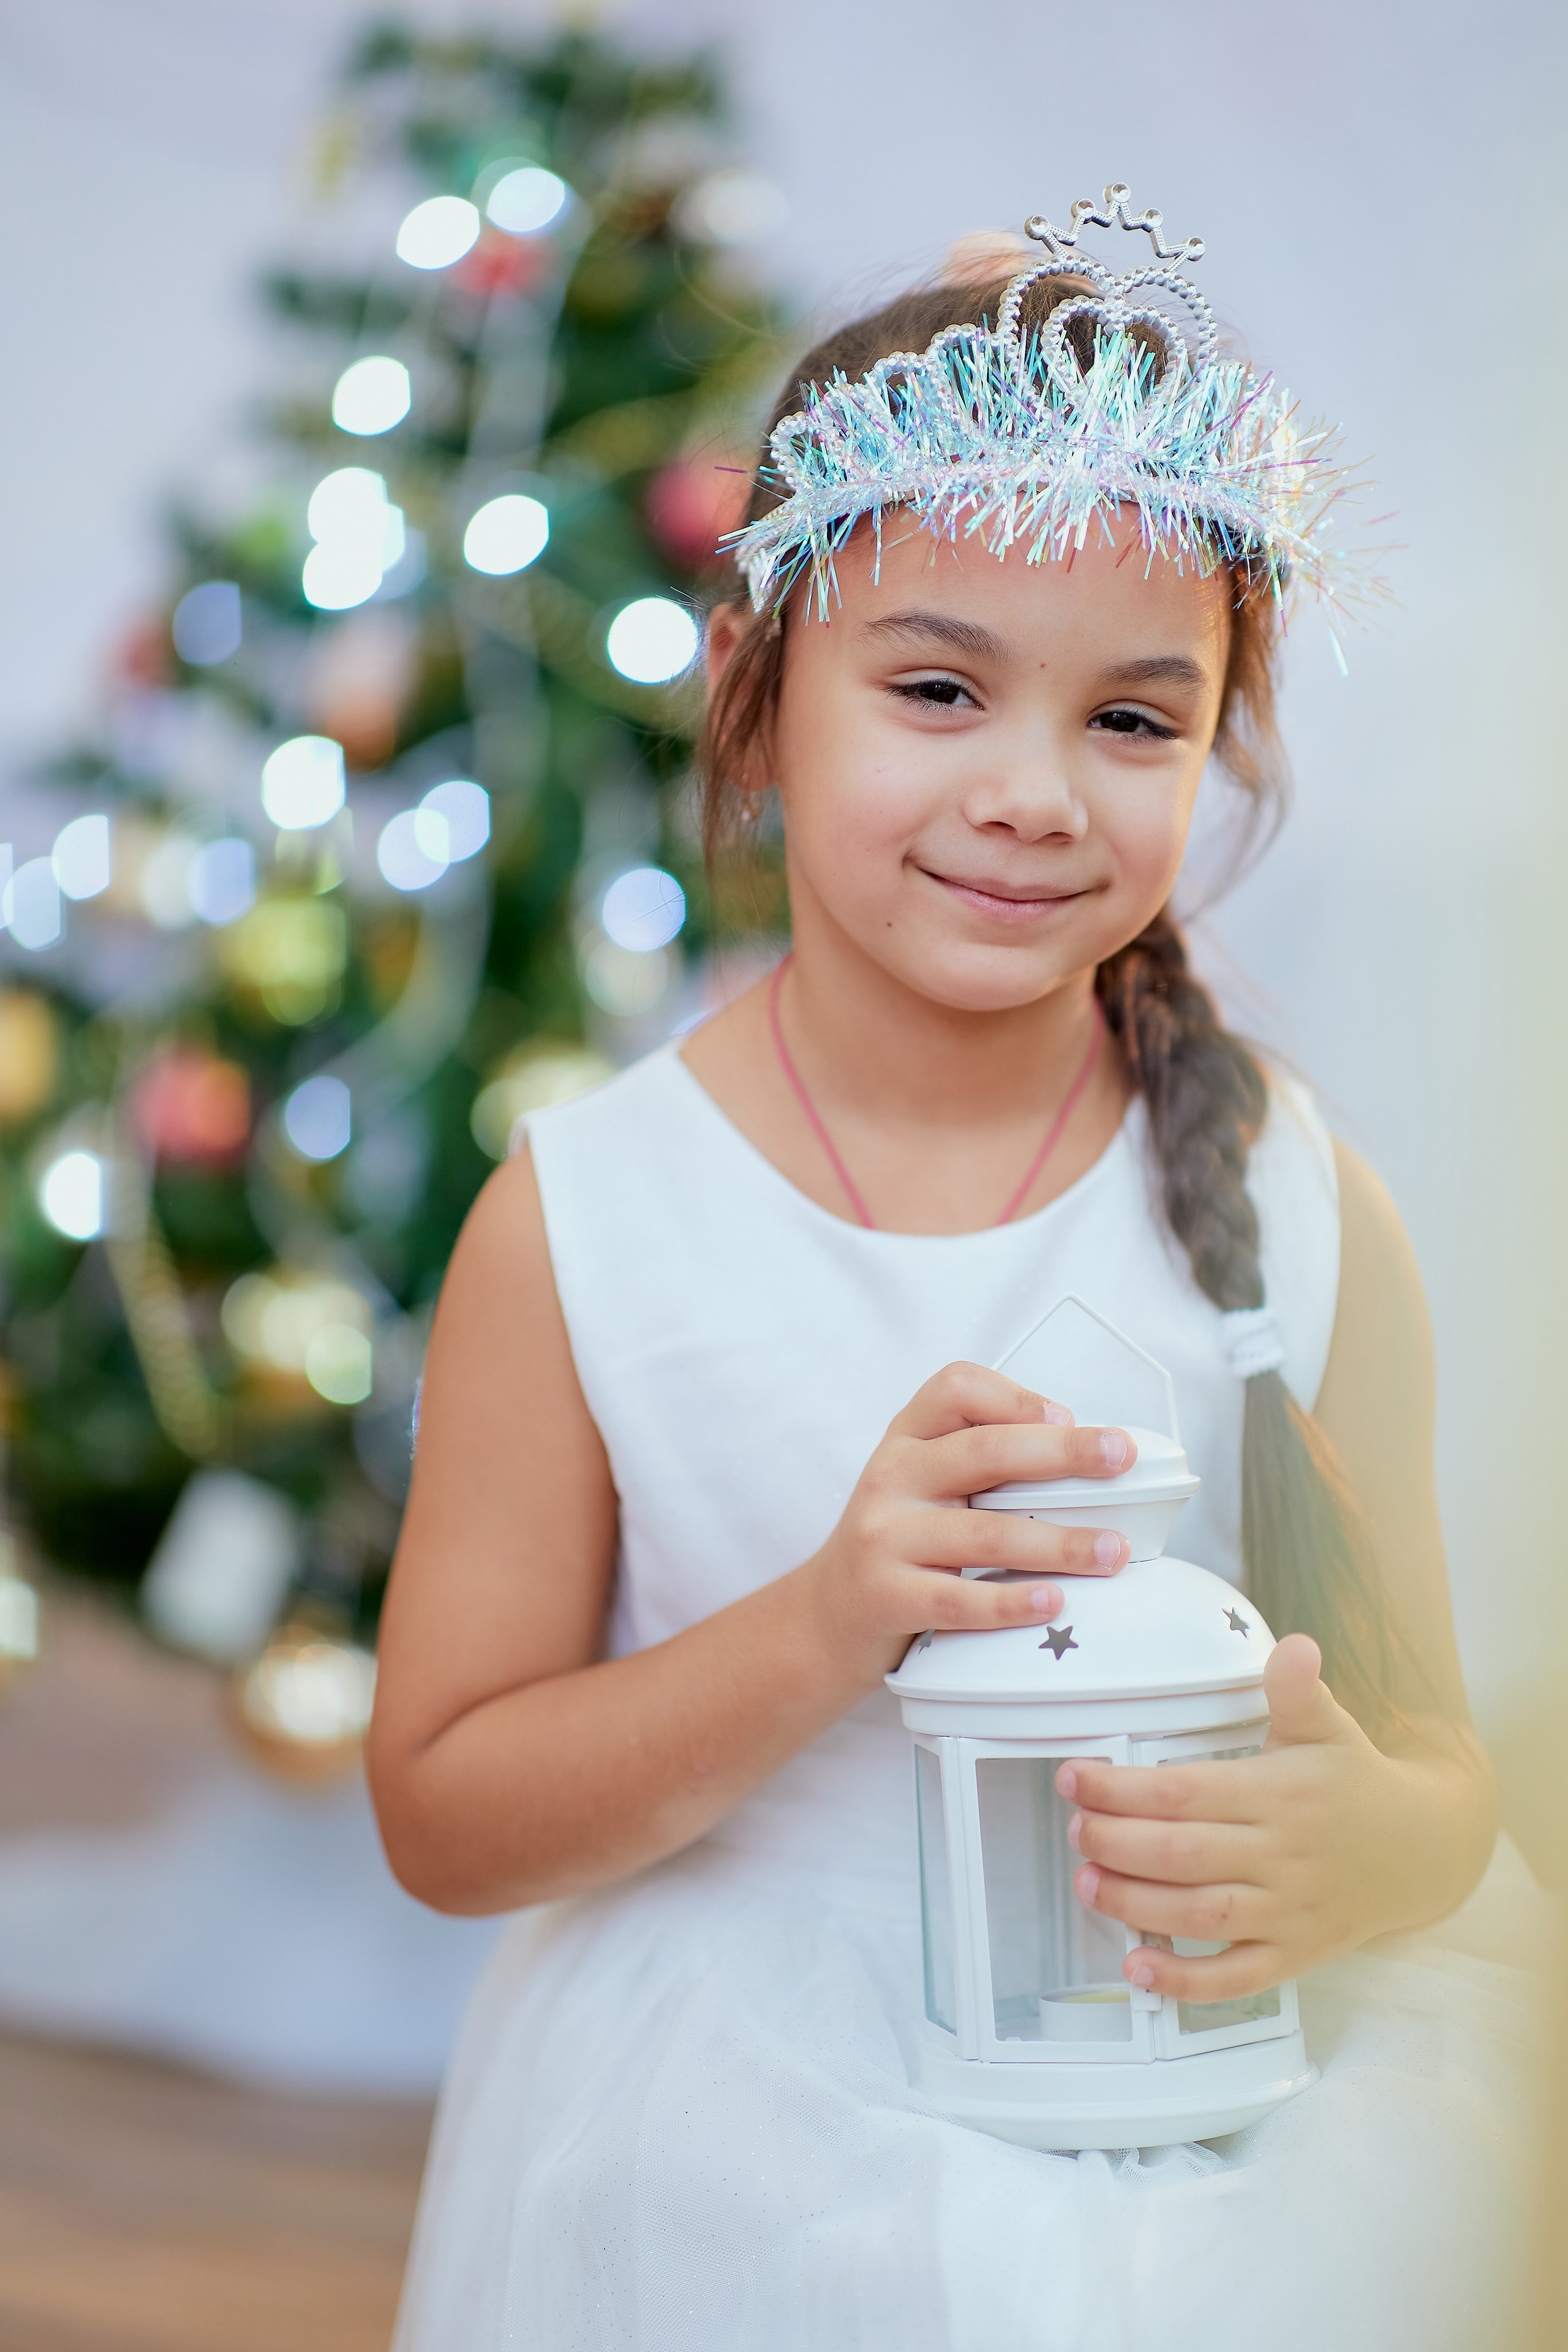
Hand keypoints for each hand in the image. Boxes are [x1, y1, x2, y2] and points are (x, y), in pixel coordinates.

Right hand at [799, 1360, 1133, 1686]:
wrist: (829, 1613)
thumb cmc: (900, 1539)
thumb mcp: (924, 1480)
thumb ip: (983, 1460)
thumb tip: (1085, 1459)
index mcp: (908, 1437)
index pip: (956, 1388)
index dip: (1016, 1397)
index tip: (1067, 1417)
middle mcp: (893, 1476)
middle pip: (985, 1451)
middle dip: (1063, 1452)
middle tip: (1121, 1458)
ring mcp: (884, 1536)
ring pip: (984, 1532)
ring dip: (1059, 1541)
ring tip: (1111, 1550)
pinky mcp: (887, 1595)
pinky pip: (958, 1599)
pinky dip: (1011, 1601)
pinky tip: (1053, 1601)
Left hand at [1058, 1635, 1415, 1999]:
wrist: (1420, 1851)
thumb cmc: (1354, 1782)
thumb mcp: (1329, 1728)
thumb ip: (1299, 1691)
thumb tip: (1296, 1646)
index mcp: (1279, 1795)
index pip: (1185, 1792)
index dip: (1121, 1789)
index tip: (1073, 1778)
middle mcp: (1282, 1856)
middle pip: (1183, 1855)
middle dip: (1116, 1844)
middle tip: (1074, 1830)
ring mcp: (1288, 1912)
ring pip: (1201, 1917)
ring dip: (1135, 1905)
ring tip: (1086, 1884)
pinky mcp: (1295, 1956)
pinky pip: (1236, 1978)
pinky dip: (1186, 1981)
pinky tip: (1139, 1970)